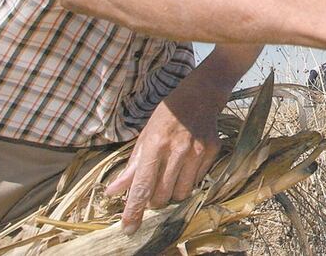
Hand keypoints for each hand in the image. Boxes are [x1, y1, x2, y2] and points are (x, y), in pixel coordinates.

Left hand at [105, 84, 221, 234]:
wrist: (199, 97)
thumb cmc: (166, 117)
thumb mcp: (144, 137)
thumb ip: (131, 167)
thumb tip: (113, 192)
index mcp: (155, 145)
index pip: (142, 186)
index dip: (135, 210)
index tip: (129, 228)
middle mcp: (177, 150)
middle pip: (162, 195)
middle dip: (154, 201)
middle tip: (152, 192)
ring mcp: (197, 152)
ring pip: (182, 193)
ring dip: (172, 193)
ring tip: (169, 178)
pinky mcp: (211, 152)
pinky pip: (197, 181)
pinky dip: (188, 180)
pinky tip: (185, 165)